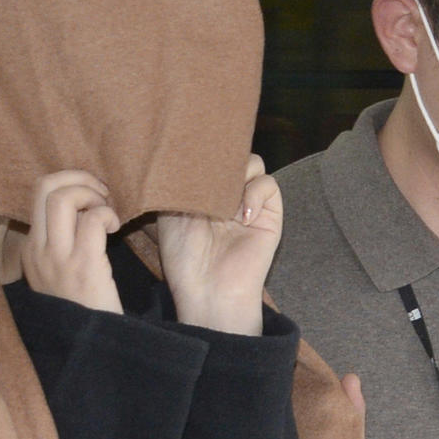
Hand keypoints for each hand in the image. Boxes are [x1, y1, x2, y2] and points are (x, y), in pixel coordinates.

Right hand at [21, 170, 122, 312]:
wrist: (92, 347)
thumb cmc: (84, 308)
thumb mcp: (58, 275)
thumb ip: (62, 242)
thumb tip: (84, 207)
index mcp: (30, 251)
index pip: (36, 195)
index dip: (68, 185)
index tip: (91, 198)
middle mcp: (37, 251)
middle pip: (44, 186)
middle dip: (77, 178)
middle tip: (100, 193)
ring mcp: (57, 258)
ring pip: (62, 197)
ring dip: (92, 194)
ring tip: (107, 210)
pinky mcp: (82, 265)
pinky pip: (92, 219)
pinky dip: (108, 215)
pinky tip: (116, 229)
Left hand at [157, 154, 280, 334]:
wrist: (207, 289)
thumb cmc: (183, 256)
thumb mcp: (168, 212)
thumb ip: (178, 181)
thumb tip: (184, 151)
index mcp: (203, 190)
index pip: (210, 155)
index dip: (205, 150)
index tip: (193, 151)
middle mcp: (226, 193)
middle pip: (233, 153)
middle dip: (221, 159)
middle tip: (207, 176)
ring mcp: (249, 202)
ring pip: (253, 163)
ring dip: (237, 176)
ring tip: (222, 206)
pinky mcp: (270, 215)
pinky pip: (269, 185)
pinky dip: (255, 194)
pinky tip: (239, 217)